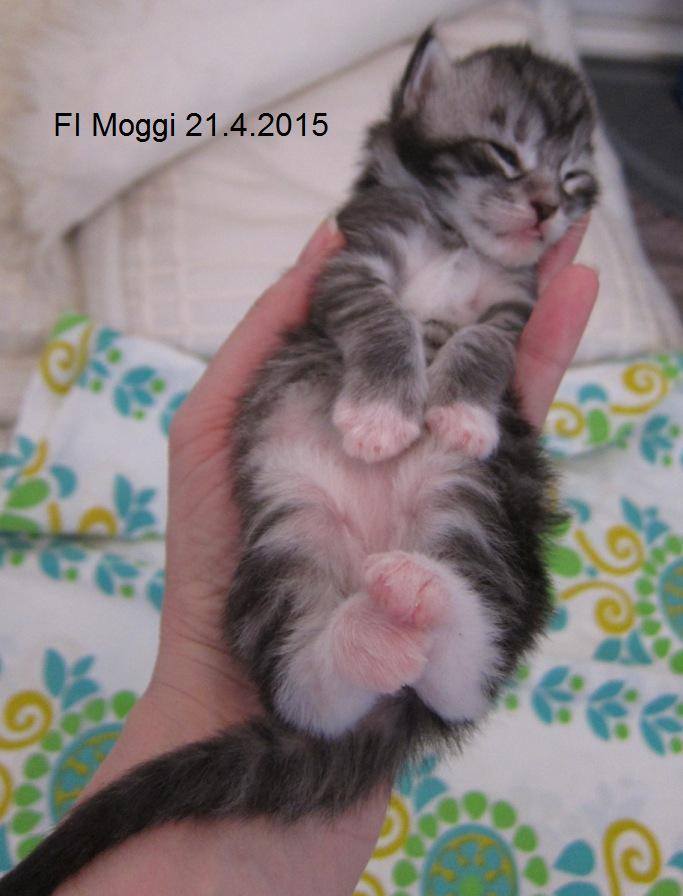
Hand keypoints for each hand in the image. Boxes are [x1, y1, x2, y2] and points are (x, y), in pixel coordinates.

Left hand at [135, 216, 597, 752]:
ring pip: (495, 375)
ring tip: (565, 230)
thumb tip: (326, 248)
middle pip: (452, 344)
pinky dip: (541, 362)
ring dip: (532, 301)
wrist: (259, 688)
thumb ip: (264, 342)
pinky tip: (570, 298)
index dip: (420, 265)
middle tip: (531, 199)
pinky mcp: (477, 511)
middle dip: (490, 275)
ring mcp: (441, 471)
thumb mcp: (216, 434)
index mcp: (339, 409)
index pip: (389, 324)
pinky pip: (518, 433)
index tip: (447, 199)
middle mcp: (397, 435)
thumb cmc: (223, 561)